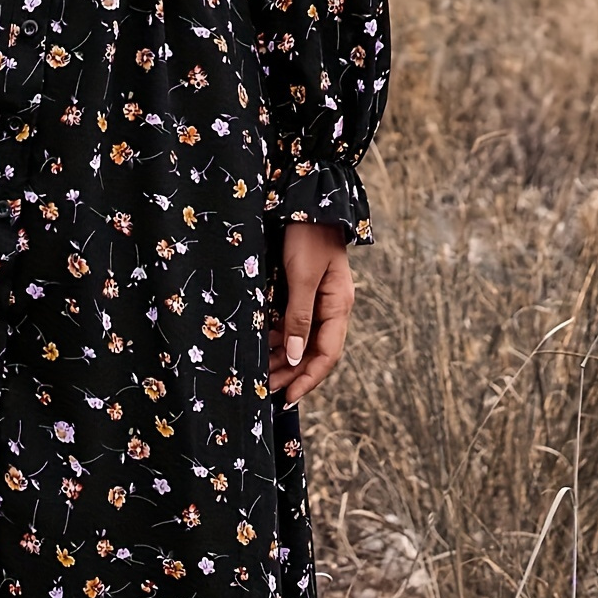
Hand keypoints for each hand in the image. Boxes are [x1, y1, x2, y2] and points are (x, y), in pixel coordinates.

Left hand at [268, 222, 354, 404]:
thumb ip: (299, 317)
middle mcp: (329, 305)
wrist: (302, 200)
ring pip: (300, 337)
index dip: (308, 378)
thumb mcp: (302, 277)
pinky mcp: (300, 288)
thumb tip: (294, 357)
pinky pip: (291, 321)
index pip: (326, 354)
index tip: (288, 397)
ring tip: (260, 373)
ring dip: (282, 356)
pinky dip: (277, 336)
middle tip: (267, 391)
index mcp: (338, 305)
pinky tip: (262, 344)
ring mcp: (316, 297)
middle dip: (291, 372)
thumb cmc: (306, 236)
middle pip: (313, 349)